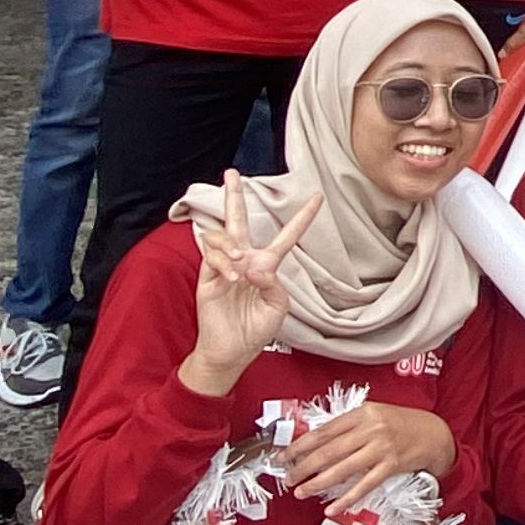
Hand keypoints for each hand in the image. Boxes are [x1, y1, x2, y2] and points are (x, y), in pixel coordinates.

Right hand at [180, 190, 323, 391]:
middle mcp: (245, 260)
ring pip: (221, 236)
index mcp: (266, 266)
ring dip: (230, 246)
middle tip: (231, 174)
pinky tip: (232, 277)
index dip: (302, 218)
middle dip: (233, 196)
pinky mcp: (207, 277)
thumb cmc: (256, 330)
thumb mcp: (277, 306)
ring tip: (239, 265)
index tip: (317, 197)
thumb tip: (254, 265)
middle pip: (237, 220)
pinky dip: (223, 263)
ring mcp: (224, 267)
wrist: (232, 351)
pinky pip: (211, 257)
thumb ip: (273, 283)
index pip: (286, 237)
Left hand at [283, 398, 457, 507]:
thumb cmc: (402, 424)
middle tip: (289, 478)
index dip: (300, 445)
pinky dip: (347, 498)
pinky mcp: (391, 466)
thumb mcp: (374, 414)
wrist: (434, 434)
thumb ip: (349, 425)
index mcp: (363, 413)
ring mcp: (382, 448)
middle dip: (304, 467)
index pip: (324, 431)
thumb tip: (317, 441)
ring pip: (343, 469)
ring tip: (302, 491)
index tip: (285, 456)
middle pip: (329, 451)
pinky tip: (333, 508)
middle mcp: (371, 429)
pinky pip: (364, 485)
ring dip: (318, 483)